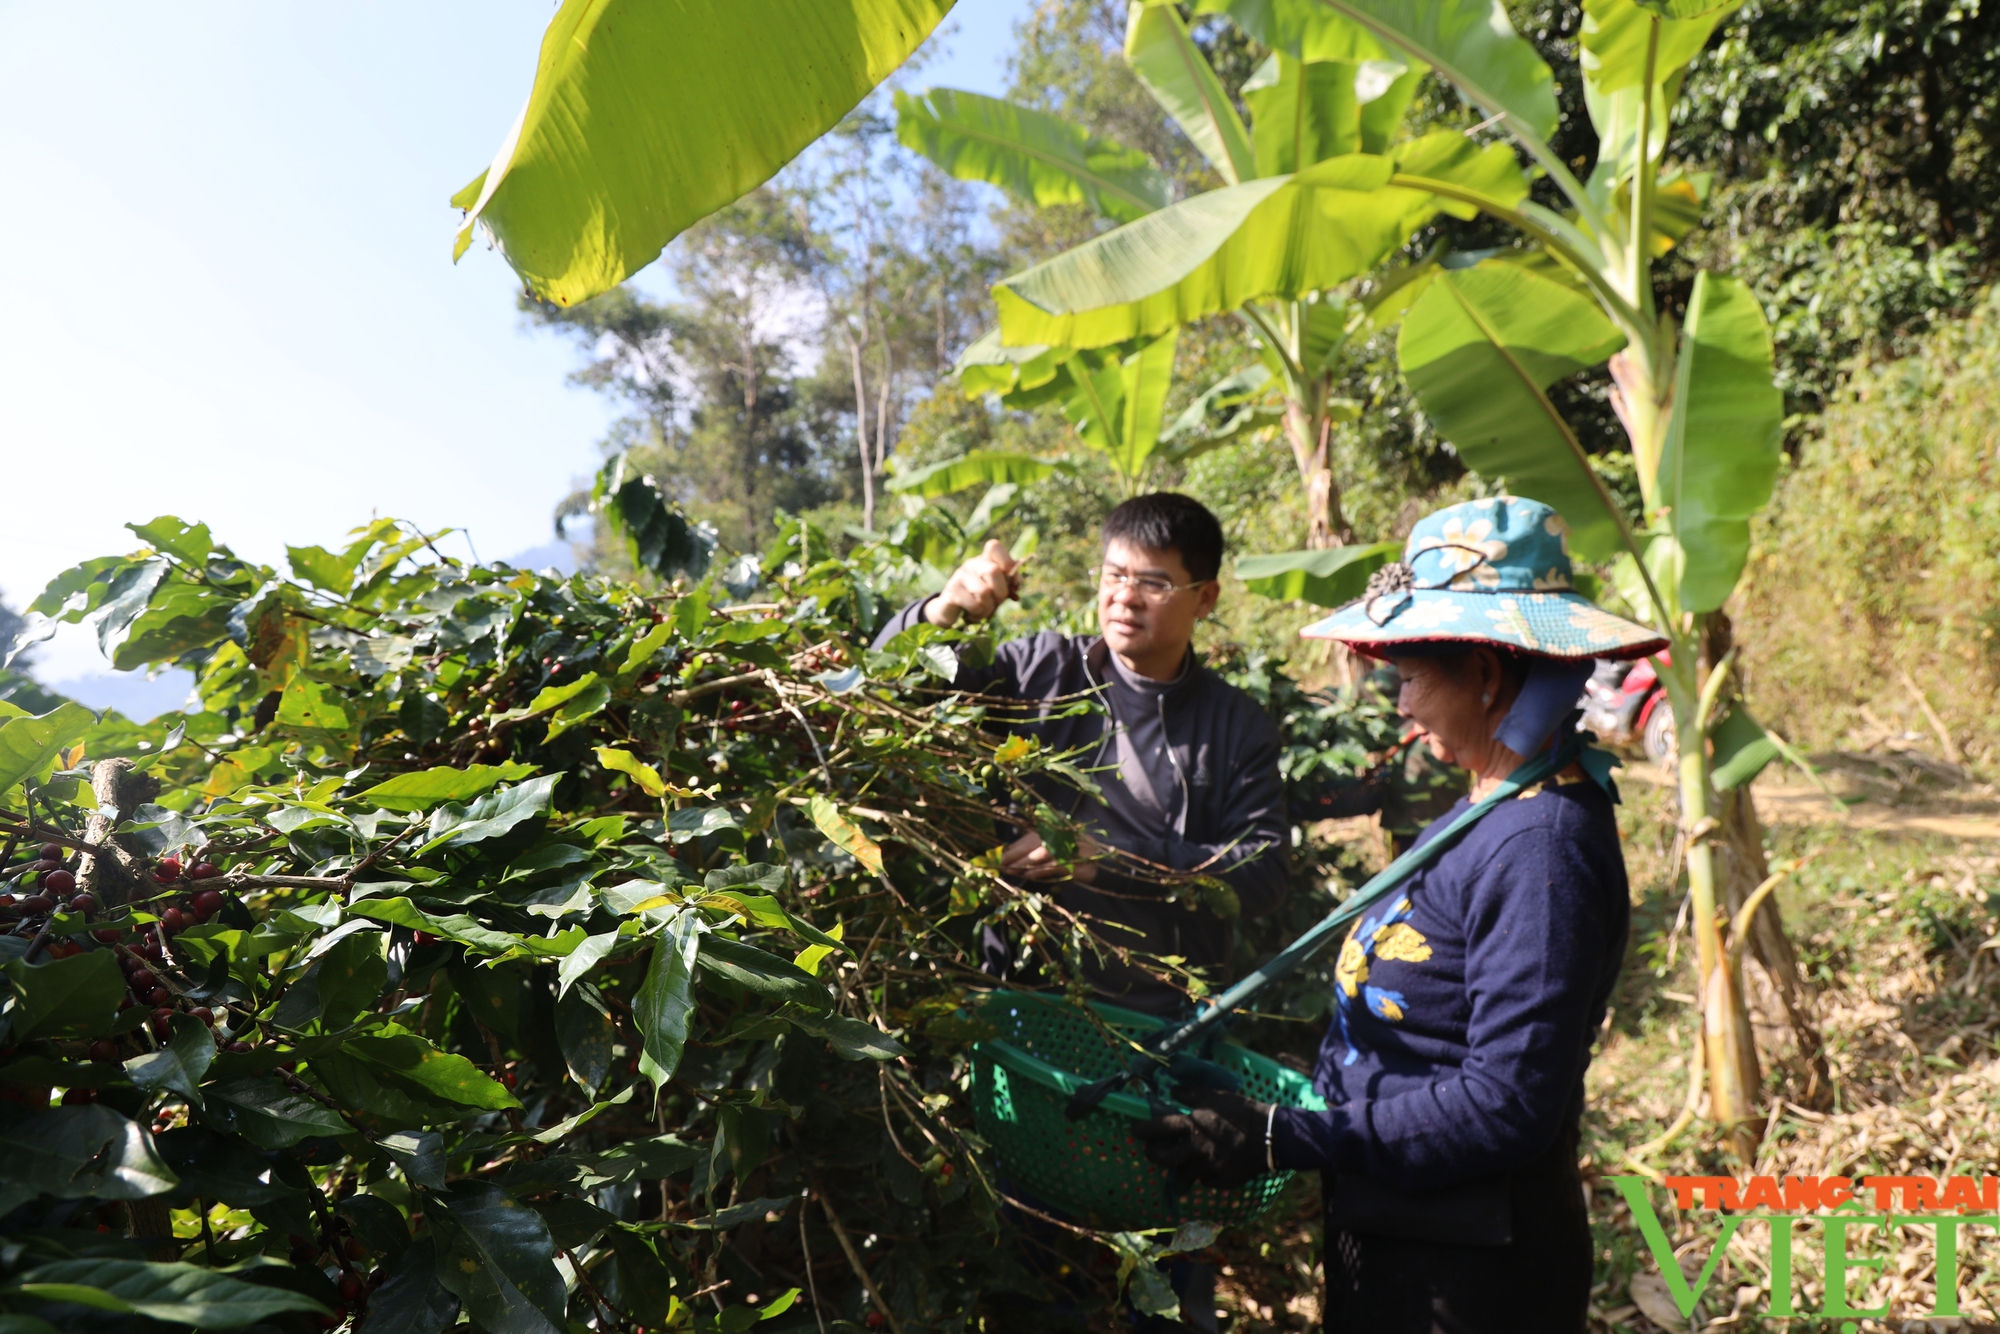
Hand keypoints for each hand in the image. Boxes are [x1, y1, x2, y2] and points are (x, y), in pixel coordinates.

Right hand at [926, 540, 1019, 626]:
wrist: (951, 609)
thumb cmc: (980, 598)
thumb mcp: (997, 590)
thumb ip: (1009, 585)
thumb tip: (1015, 587)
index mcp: (985, 559)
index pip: (994, 546)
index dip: (1007, 563)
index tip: (1012, 582)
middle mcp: (971, 564)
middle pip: (993, 571)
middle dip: (1001, 593)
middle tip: (997, 602)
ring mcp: (960, 575)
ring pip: (984, 592)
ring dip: (989, 607)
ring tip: (984, 610)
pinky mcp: (952, 590)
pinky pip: (974, 605)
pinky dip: (978, 614)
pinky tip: (973, 614)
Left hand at [999, 830, 1103, 883]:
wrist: (1101, 862)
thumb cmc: (1075, 855)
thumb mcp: (1056, 847)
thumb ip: (1038, 849)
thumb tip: (1013, 857)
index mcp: (1052, 831)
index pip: (1027, 837)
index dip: (1012, 847)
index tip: (998, 856)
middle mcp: (1058, 836)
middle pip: (1031, 843)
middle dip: (1013, 855)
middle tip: (999, 865)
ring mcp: (1066, 848)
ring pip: (1040, 854)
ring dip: (1023, 863)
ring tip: (1010, 870)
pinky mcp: (1073, 862)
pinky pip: (1053, 866)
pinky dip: (1040, 871)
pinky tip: (1028, 875)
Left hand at [1130, 1088, 1272, 1188]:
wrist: (1271, 1135)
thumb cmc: (1242, 1111)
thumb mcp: (1215, 1096)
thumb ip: (1191, 1093)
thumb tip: (1171, 1089)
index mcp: (1192, 1125)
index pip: (1157, 1129)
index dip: (1142, 1130)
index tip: (1135, 1130)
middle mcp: (1196, 1149)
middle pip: (1163, 1159)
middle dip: (1152, 1155)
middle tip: (1152, 1151)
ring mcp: (1208, 1168)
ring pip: (1182, 1176)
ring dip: (1177, 1170)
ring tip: (1179, 1165)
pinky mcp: (1221, 1181)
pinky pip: (1205, 1182)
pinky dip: (1203, 1176)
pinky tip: (1208, 1168)